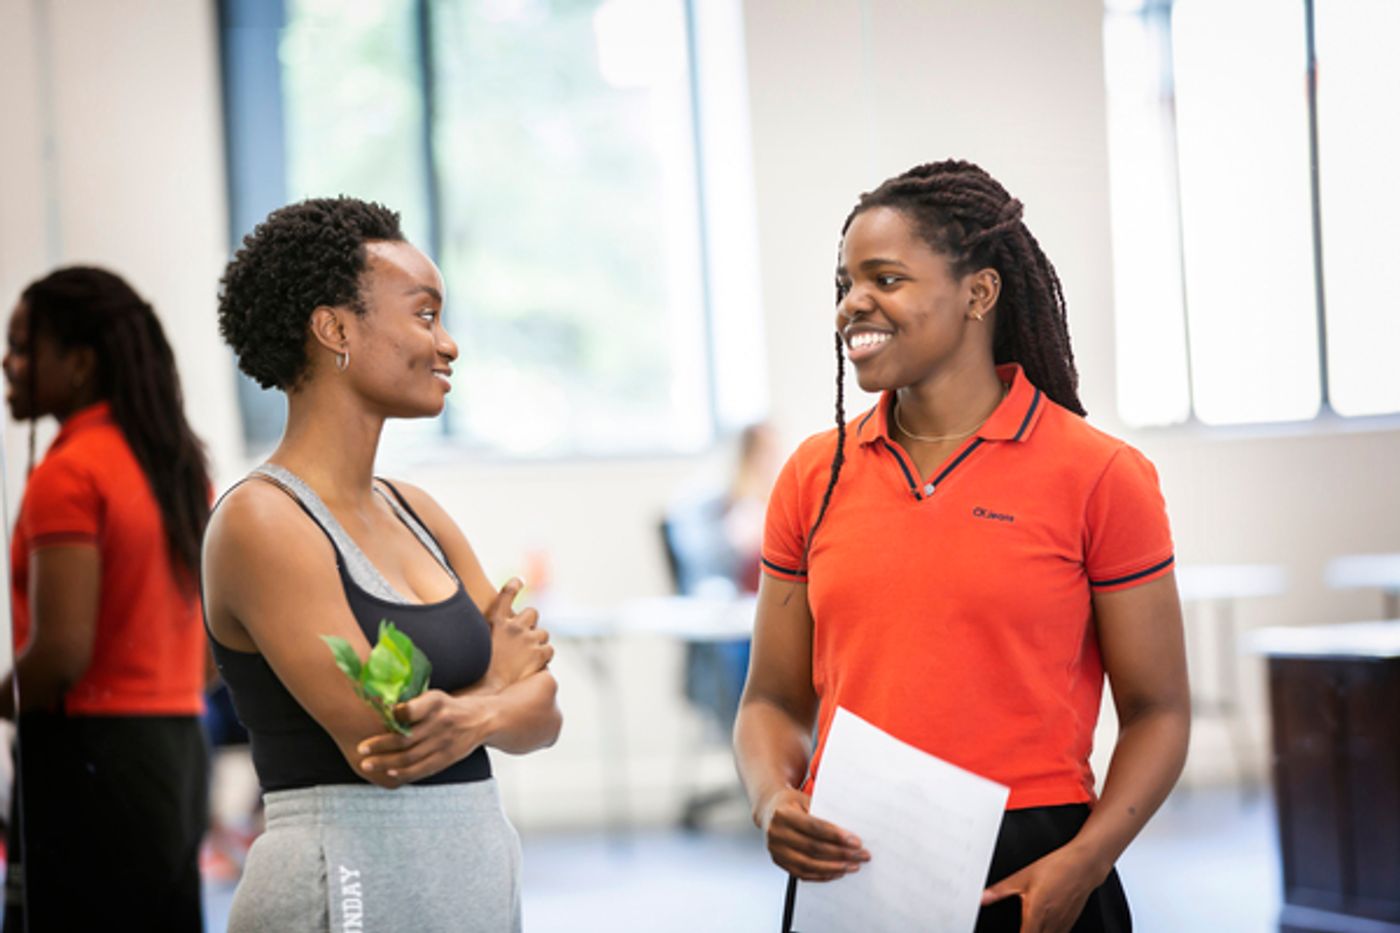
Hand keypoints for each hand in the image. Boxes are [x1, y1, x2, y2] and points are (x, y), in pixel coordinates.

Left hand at [357, 689, 491, 783]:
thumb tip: (377, 708)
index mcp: (436, 702)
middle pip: (405, 738)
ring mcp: (444, 742)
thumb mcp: (435, 696)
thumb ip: (412, 704)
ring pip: (409, 757)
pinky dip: (404, 772)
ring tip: (367, 764)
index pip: (411, 710)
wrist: (483, 719)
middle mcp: (441, 722)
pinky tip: (389, 772)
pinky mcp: (447, 758)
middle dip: (380, 745)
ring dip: (385, 762)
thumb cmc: (448, 706)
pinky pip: (421, 769)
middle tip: (361, 749)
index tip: (373, 719)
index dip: (393, 716)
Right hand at [483, 577, 552, 689]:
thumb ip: (487, 632)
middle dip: (531, 623)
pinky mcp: (539, 654)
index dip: (514, 586)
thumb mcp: (476, 644)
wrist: (486, 689)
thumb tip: (490, 631)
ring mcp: (528, 639)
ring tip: (526, 657)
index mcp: (496, 621)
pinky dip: (544, 656)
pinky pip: (549, 650)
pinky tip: (534, 665)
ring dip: (538, 642)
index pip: (506, 595)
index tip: (519, 581)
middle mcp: (514, 627)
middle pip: (532, 612)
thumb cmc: (478, 670)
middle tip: (524, 638)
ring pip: (543, 633)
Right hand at [758, 786, 868, 880]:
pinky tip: (836, 872)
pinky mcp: (778, 861)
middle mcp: (777, 832)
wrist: (768, 810)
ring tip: (852, 866)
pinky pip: (802, 873)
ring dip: (834, 868)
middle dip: (841, 854)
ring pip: (808, 864)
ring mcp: (776, 849)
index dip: (836, 836)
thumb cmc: (791, 803)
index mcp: (784, 813)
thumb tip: (849, 832)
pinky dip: (821, 875)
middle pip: (813, 848)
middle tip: (860, 855)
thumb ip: (823, 813)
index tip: (856, 842)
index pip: (815, 827)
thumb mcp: (805, 800)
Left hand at [980, 843, 1106, 932]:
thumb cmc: (1057, 868)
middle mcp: (1051, 923)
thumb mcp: (1023, 876)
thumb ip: (1001, 890)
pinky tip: (1043, 929)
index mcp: (1036, 914)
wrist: (1085, 865)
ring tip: (1031, 928)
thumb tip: (983, 897)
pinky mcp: (1070, 922)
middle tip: (1021, 928)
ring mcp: (1062, 924)